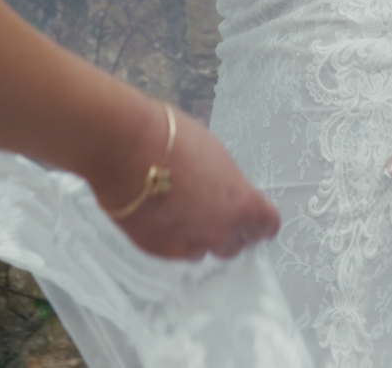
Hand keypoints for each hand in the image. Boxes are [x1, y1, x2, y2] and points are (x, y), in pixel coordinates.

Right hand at [101, 101, 279, 260]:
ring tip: (185, 215)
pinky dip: (173, 238)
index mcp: (241, 204)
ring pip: (204, 251)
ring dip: (200, 237)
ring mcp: (188, 245)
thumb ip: (226, 184)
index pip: (266, 225)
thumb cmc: (171, 140)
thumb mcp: (215, 155)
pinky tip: (163, 218)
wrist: (124, 148)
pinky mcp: (159, 250)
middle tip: (217, 214)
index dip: (262, 222)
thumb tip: (222, 190)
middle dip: (230, 231)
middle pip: (236, 244)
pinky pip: (176, 251)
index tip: (259, 221)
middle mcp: (219, 232)